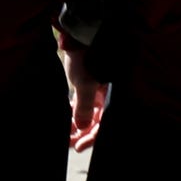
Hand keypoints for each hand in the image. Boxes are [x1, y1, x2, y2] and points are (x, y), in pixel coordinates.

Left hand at [57, 32, 105, 153]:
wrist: (82, 34)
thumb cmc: (87, 56)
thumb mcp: (84, 84)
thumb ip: (84, 107)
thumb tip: (82, 127)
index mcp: (114, 94)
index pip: (105, 122)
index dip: (92, 136)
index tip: (78, 146)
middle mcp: (108, 94)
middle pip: (98, 120)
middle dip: (83, 133)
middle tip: (69, 143)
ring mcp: (98, 90)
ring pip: (89, 114)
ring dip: (78, 125)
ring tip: (66, 134)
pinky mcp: (87, 85)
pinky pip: (83, 105)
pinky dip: (75, 114)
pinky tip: (67, 121)